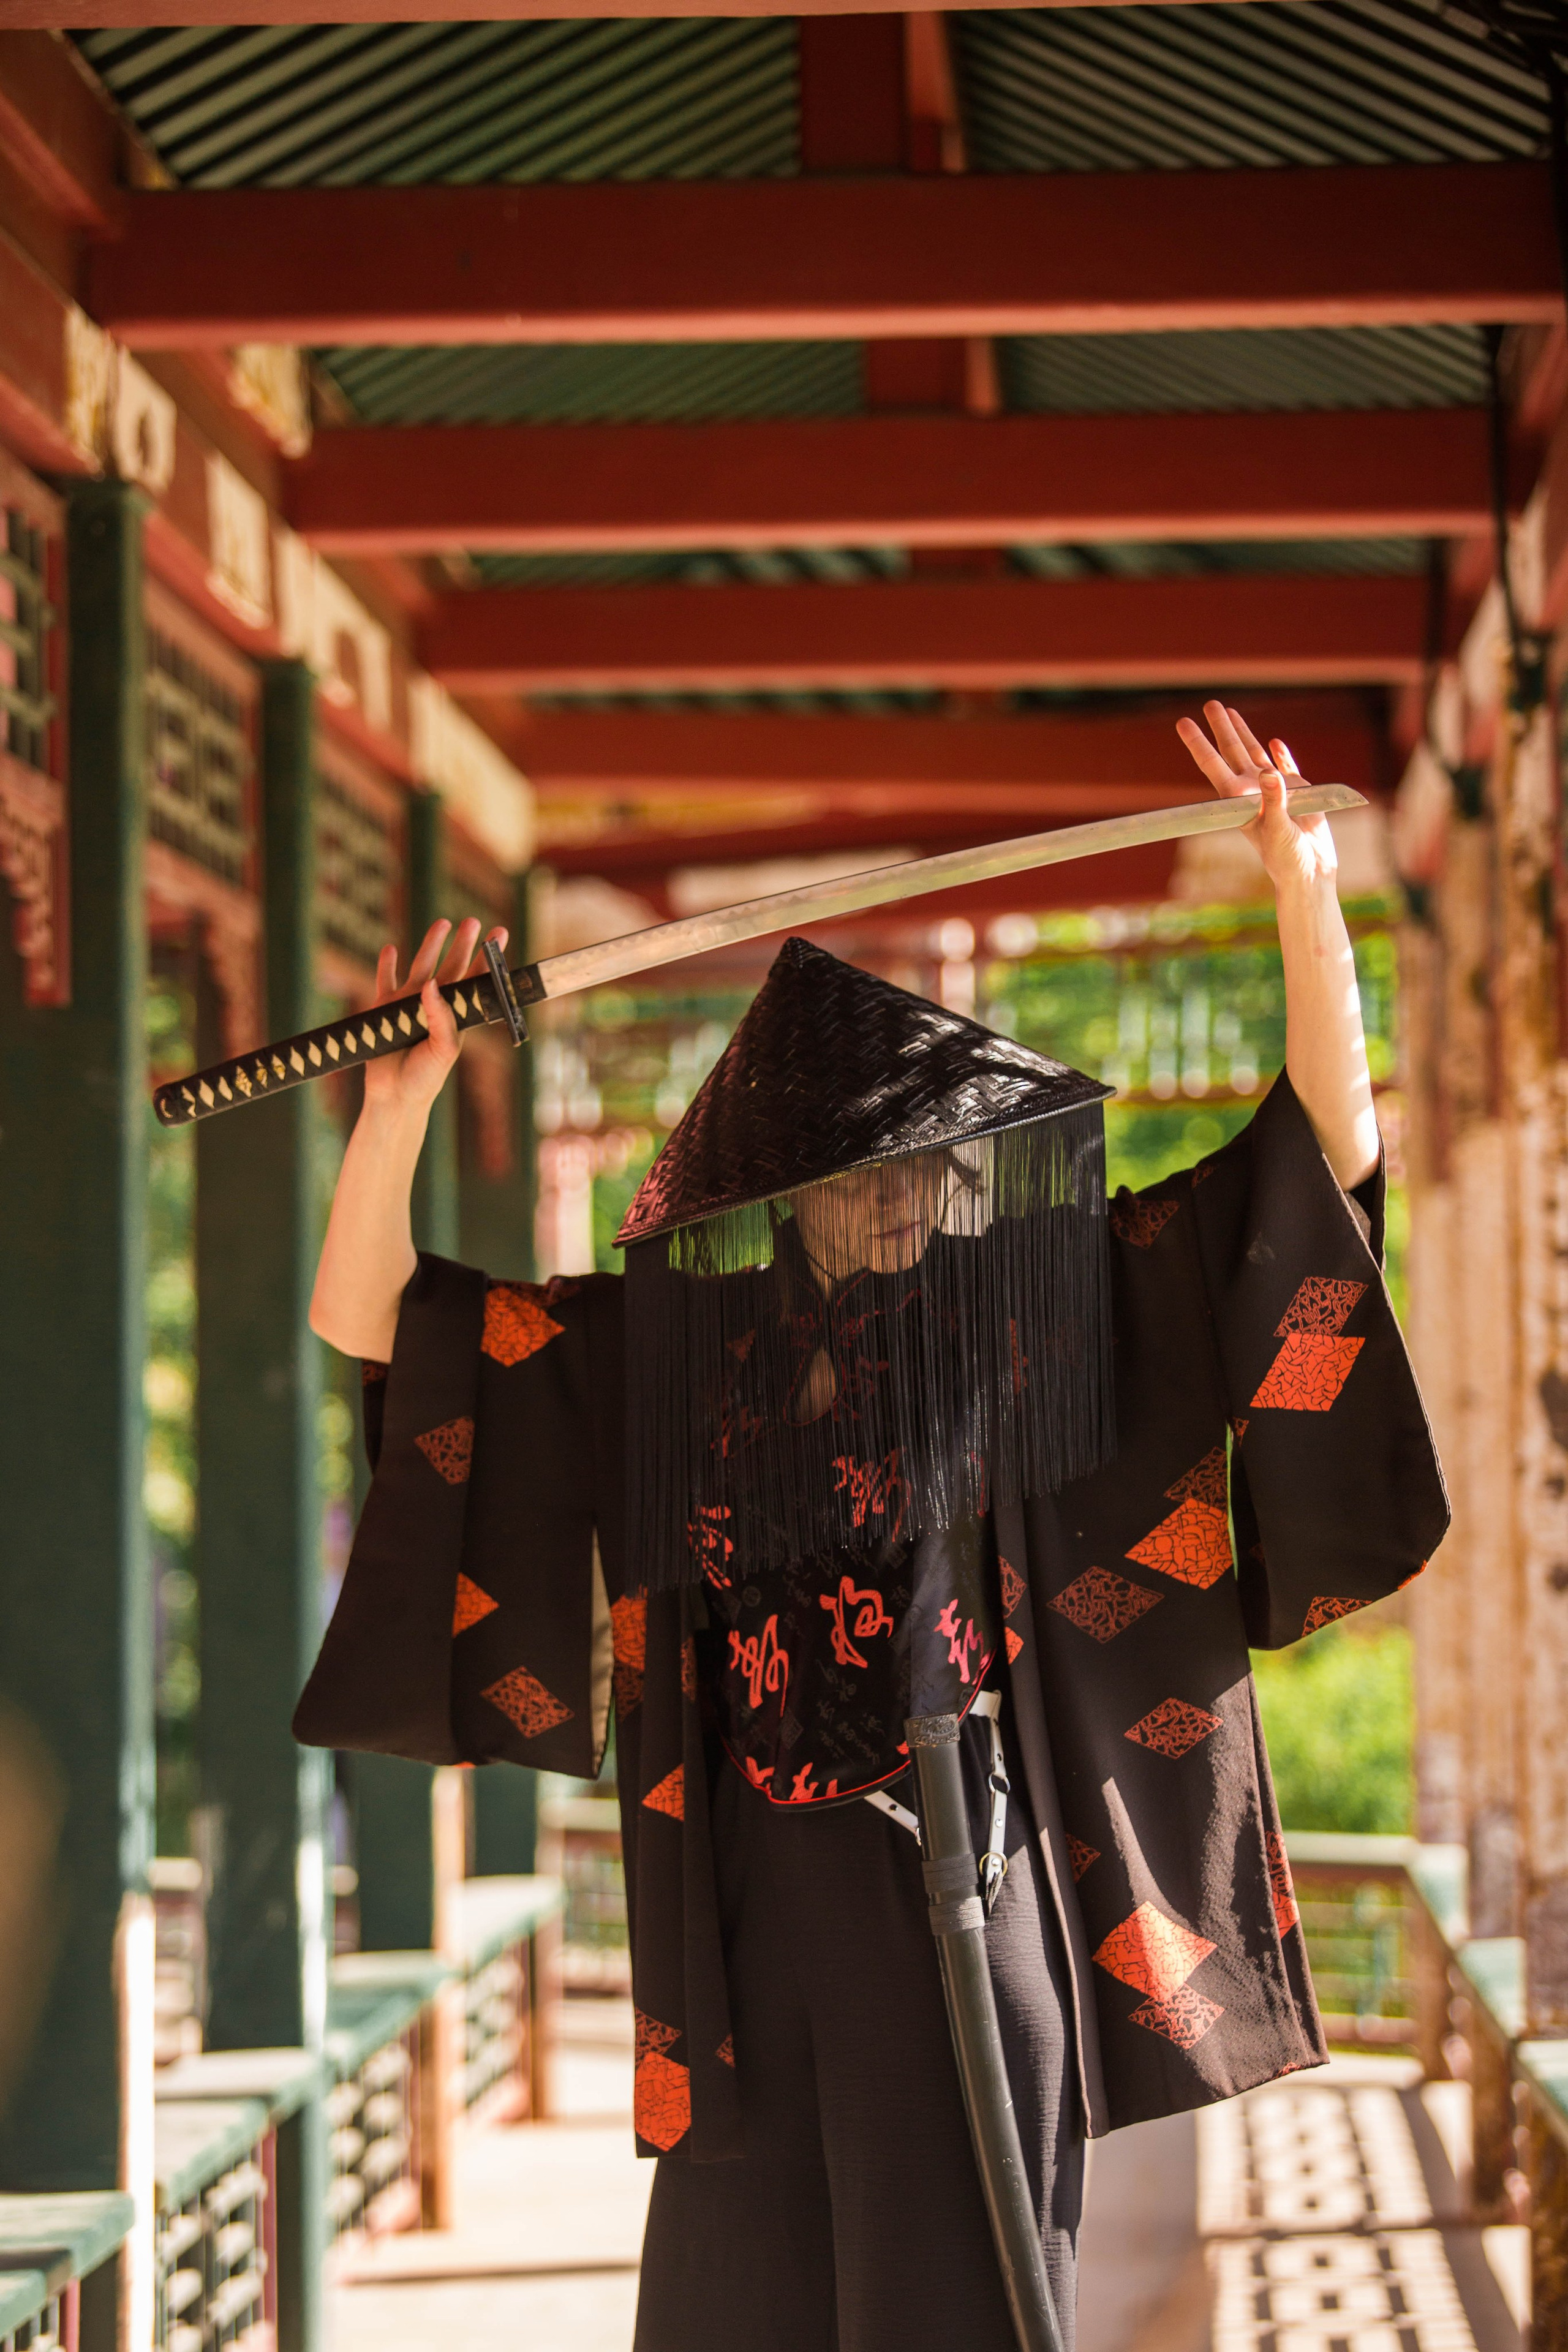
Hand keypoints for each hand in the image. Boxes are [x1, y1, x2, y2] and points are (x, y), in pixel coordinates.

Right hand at [361, 916, 507, 1125]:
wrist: (394, 1096)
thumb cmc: (425, 1078)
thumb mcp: (443, 1050)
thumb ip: (441, 1018)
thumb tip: (433, 982)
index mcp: (456, 1016)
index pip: (475, 981)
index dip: (487, 959)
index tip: (500, 935)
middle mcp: (435, 1006)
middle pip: (452, 968)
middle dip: (462, 944)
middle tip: (472, 920)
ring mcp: (409, 1005)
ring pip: (421, 967)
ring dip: (431, 945)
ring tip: (442, 923)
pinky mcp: (384, 1009)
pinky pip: (385, 982)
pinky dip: (387, 965)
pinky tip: (391, 949)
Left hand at [1176, 701, 1336, 897]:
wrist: (1312, 872)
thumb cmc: (1287, 859)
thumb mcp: (1278, 830)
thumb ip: (1274, 801)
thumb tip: (1269, 772)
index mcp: (1239, 801)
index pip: (1214, 765)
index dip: (1198, 743)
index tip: (1183, 722)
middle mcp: (1253, 792)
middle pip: (1232, 753)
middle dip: (1221, 728)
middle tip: (1209, 704)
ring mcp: (1275, 791)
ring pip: (1256, 755)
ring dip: (1244, 734)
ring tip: (1232, 712)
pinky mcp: (1300, 794)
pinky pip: (1288, 768)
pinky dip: (1281, 755)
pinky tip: (1274, 742)